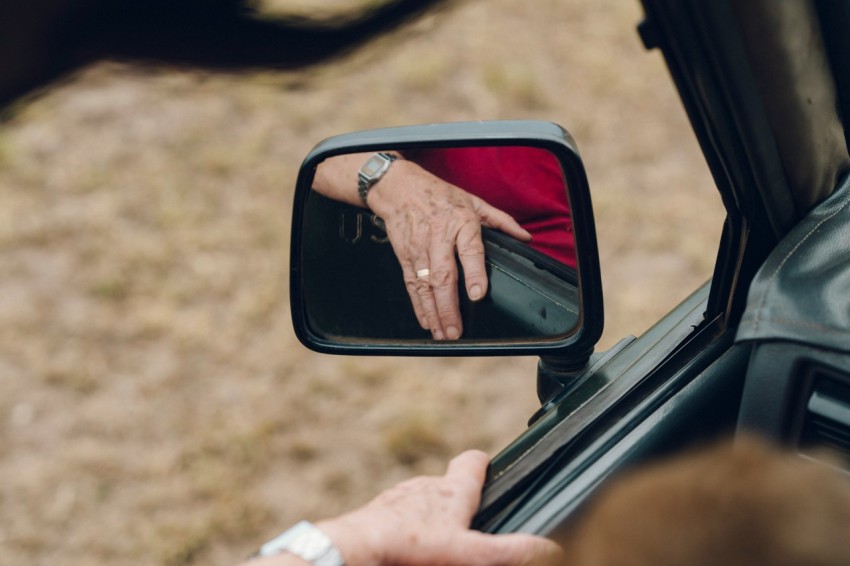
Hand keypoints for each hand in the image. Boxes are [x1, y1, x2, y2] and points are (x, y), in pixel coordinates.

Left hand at [318, 450, 561, 564]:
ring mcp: (400, 498)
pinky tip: (407, 550)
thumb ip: (509, 550)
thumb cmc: (413, 546)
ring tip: (434, 543)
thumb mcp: (470, 553)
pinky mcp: (378, 513)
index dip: (483, 464)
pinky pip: (398, 516)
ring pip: (421, 501)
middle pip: (447, 484)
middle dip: (457, 501)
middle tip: (466, 525)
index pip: (473, 460)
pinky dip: (406, 528)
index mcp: (452, 491)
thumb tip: (548, 548)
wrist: (359, 548)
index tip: (489, 470)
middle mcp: (426, 486)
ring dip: (430, 516)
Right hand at [367, 160, 531, 339]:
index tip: (477, 294)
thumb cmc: (439, 195)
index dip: (473, 273)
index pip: (469, 250)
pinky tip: (426, 322)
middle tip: (456, 330)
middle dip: (449, 306)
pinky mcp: (405, 256)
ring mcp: (419, 249)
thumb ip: (501, 221)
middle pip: (443, 275)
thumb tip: (525, 237)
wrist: (399, 187)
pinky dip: (418, 305)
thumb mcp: (473, 201)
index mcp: (460, 222)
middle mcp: (438, 237)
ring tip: (442, 333)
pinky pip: (411, 284)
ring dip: (433, 312)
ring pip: (425, 285)